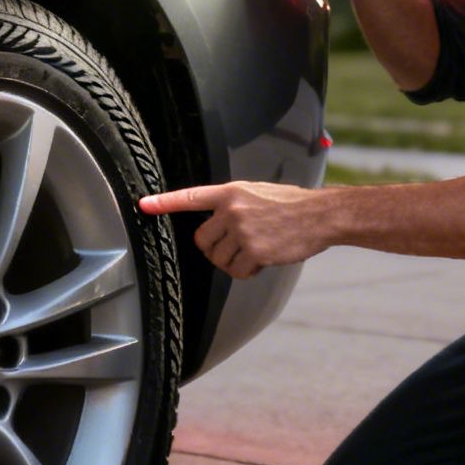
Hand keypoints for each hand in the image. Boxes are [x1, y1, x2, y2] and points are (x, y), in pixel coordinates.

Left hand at [138, 181, 331, 278]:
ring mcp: (242, 231)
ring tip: (257, 249)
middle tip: (236, 246)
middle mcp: (232, 210)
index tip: (144, 205)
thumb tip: (217, 223)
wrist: (320, 215)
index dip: (164, 202)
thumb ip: (233, 204)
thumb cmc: (292, 204)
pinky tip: (265, 259)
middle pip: (202, 240)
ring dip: (234, 261)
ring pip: (218, 258)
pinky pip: (238, 271)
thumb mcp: (258, 193)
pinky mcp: (255, 251)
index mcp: (231, 192)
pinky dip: (248, 271)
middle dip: (216, 248)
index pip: (191, 197)